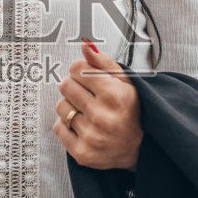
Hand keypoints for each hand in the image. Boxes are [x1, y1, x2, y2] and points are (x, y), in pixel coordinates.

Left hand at [52, 37, 141, 170]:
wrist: (139, 148)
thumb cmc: (131, 111)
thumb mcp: (125, 82)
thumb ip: (103, 62)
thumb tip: (85, 45)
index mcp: (114, 95)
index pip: (77, 68)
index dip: (80, 70)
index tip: (87, 77)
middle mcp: (102, 117)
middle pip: (65, 85)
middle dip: (74, 86)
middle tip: (87, 95)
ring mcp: (91, 137)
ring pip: (60, 106)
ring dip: (70, 106)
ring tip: (86, 111)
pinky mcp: (82, 152)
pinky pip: (58, 127)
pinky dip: (67, 125)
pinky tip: (83, 125)